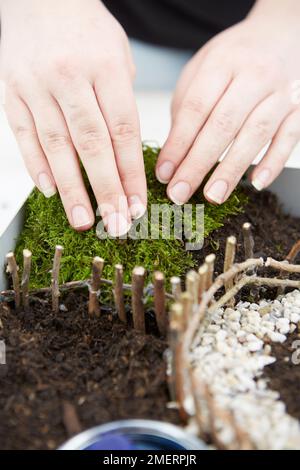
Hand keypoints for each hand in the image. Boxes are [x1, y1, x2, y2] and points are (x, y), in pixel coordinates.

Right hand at [0, 0, 146, 234]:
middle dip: (106, 190)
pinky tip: (50, 192)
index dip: (131, 174)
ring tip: (84, 221)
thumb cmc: (86, 29)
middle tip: (116, 224)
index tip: (138, 205)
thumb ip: (122, 103)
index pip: (123, 132)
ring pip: (56, 147)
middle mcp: (69, 77)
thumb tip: (123, 154)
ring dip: (72, 189)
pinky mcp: (12, 92)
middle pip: (91, 145)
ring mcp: (36, 85)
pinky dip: (37, 166)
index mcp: (105, 67)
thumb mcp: (119, 56)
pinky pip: (24, 135)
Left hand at [156, 6, 299, 204]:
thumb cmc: (234, 59)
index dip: (178, 144)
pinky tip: (256, 183)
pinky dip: (272, 163)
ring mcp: (280, 92)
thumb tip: (173, 156)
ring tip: (213, 195)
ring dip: (232, 169)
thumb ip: (187, 110)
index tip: (164, 173)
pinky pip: (288, 139)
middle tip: (180, 193)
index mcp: (223, 62)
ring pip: (255, 134)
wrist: (279, 36)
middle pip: (223, 125)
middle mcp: (254, 75)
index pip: (196, 108)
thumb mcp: (201, 71)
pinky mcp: (299, 109)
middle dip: (198, 164)